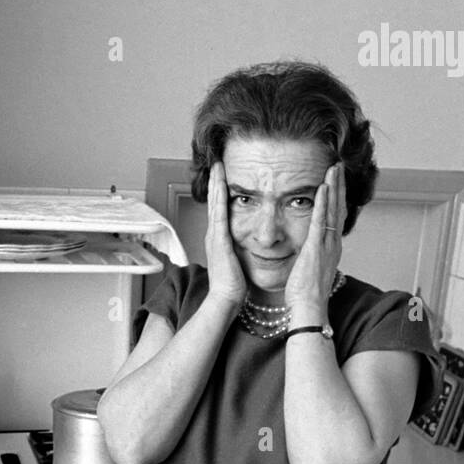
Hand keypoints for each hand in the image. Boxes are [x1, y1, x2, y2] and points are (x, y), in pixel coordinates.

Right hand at [204, 161, 245, 306]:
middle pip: (214, 203)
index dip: (220, 193)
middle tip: (217, 163)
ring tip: (217, 166)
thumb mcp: (237, 264)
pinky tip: (221, 182)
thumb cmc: (233, 288)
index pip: (220, 211)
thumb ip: (240, 253)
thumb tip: (249, 248)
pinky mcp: (219, 240)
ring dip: (216, 183)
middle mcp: (214, 236)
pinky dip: (219, 195)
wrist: (226, 300)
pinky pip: (219, 212)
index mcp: (219, 241)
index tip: (223, 178)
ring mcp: (214, 237)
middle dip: (216, 182)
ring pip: (215, 203)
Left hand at [284, 161, 345, 313]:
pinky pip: (320, 222)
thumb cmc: (306, 295)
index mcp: (330, 248)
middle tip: (338, 166)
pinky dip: (322, 204)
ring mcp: (326, 246)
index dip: (337, 198)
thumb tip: (307, 253)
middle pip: (338, 208)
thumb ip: (311, 257)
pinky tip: (322, 188)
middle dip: (338, 186)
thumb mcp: (311, 271)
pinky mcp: (315, 249)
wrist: (309, 309)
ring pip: (332, 210)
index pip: (336, 217)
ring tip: (333, 168)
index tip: (335, 181)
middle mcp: (332, 244)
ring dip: (333, 187)